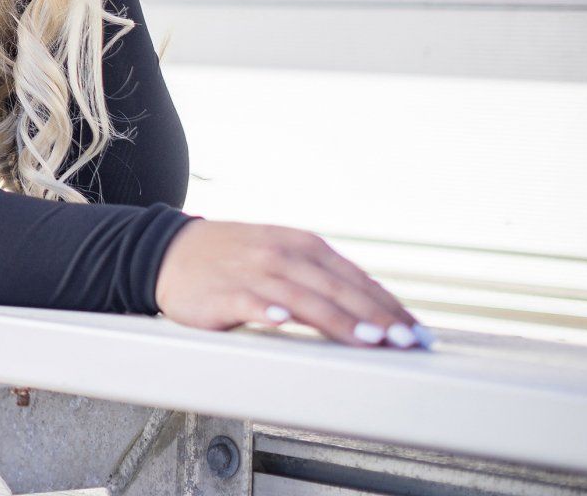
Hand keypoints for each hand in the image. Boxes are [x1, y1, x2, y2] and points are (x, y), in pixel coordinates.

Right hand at [154, 218, 431, 348]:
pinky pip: (249, 301)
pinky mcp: (222, 291)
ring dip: (338, 319)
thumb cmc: (233, 259)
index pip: (356, 278)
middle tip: (405, 341)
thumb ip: (323, 277)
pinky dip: (267, 309)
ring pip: (303, 297)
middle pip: (337, 288)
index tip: (416, 332)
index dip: (389, 306)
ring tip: (367, 339)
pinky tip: (282, 321)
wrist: (170, 251)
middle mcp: (281, 254)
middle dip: (376, 317)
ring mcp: (252, 272)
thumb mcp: (283, 255)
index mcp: (301, 245)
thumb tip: (375, 308)